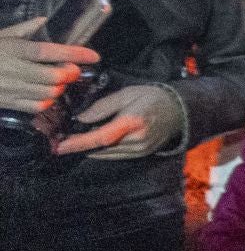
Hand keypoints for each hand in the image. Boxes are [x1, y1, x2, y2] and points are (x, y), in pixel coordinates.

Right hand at [0, 18, 99, 112]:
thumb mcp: (1, 35)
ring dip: (60, 88)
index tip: (93, 56)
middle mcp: (12, 69)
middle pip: (53, 76)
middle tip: (73, 70)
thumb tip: (44, 21)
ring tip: (59, 81)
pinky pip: (36, 107)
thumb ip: (24, 29)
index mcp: (13, 49)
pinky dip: (47, 101)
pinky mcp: (6, 103)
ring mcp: (9, 88)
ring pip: (48, 93)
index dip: (74, 54)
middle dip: (70, 74)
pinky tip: (45, 95)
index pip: (50, 51)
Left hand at [51, 84, 184, 158]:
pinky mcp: (141, 154)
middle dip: (80, 146)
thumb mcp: (126, 94)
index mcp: (133, 122)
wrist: (178, 110)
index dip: (79, 143)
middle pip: (101, 148)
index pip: (101, 137)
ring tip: (74, 142)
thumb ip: (103, 107)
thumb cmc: (151, 98)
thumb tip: (81, 118)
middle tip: (61, 142)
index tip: (61, 146)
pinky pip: (115, 156)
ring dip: (89, 149)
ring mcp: (140, 149)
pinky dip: (101, 151)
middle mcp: (137, 139)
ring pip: (106, 154)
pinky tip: (93, 144)